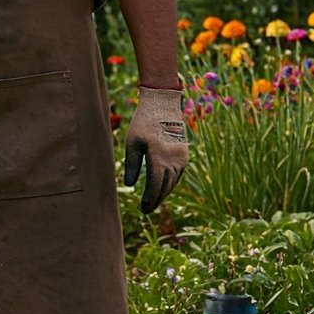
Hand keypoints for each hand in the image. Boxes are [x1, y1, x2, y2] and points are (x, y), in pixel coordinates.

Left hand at [122, 86, 187, 212]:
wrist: (163, 104)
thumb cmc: (144, 122)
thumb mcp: (132, 142)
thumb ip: (131, 164)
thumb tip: (128, 185)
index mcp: (159, 157)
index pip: (155, 185)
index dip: (149, 199)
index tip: (143, 209)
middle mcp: (173, 159)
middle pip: (166, 187)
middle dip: (156, 200)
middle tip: (146, 210)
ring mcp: (181, 157)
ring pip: (173, 182)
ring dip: (164, 193)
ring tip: (153, 201)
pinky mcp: (184, 153)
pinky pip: (178, 174)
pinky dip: (170, 183)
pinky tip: (162, 188)